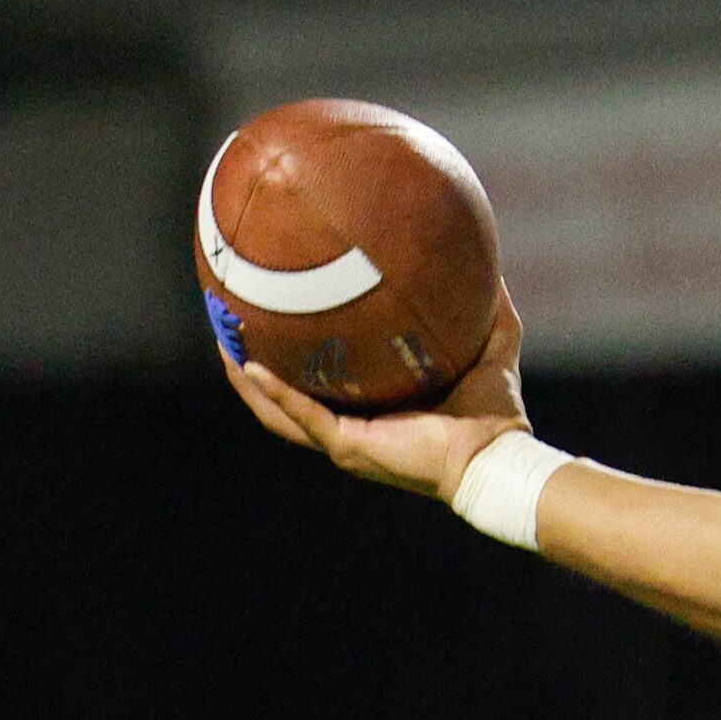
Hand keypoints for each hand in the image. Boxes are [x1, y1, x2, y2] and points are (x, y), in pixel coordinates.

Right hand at [220, 283, 529, 500]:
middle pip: (285, 396)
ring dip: (247, 381)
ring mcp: (345, 439)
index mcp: (372, 406)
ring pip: (278, 412)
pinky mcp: (349, 447)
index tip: (278, 316)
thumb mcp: (490, 346)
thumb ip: (489, 308)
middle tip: (232, 324)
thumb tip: (490, 264)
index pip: (323, 380)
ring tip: (222, 343)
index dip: (298, 354)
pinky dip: (275, 394)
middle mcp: (350, 424)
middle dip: (254, 364)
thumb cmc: (494, 411)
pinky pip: (302, 417)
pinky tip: (252, 367)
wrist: (497, 455)